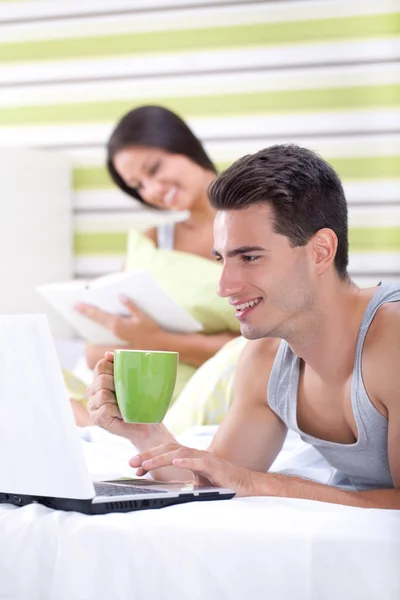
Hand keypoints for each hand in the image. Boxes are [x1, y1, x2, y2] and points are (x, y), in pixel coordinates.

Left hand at [76, 296, 163, 348]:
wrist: (157, 345)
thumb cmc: (152, 330)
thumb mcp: (143, 316)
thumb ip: (131, 306)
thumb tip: (120, 296)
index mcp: (117, 324)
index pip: (98, 315)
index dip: (86, 310)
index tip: (76, 305)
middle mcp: (114, 330)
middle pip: (97, 319)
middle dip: (86, 313)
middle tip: (75, 307)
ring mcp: (116, 334)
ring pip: (101, 324)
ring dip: (93, 318)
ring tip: (85, 311)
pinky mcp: (120, 336)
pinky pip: (107, 327)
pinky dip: (102, 321)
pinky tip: (100, 318)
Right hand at [86, 352, 155, 441]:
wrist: (147, 424)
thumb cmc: (140, 401)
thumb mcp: (133, 380)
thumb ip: (121, 365)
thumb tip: (108, 354)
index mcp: (99, 380)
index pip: (101, 366)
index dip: (113, 368)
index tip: (125, 376)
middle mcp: (92, 392)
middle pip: (101, 379)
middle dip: (117, 385)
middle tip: (127, 394)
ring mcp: (93, 406)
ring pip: (103, 394)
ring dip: (118, 400)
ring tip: (125, 406)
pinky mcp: (97, 419)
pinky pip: (105, 408)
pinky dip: (117, 411)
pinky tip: (122, 415)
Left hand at [129, 444, 256, 495]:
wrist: (246, 485)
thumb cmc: (223, 484)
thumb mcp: (198, 485)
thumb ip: (184, 484)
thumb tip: (166, 491)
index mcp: (190, 458)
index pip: (166, 453)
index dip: (150, 457)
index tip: (135, 466)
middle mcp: (195, 455)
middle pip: (168, 449)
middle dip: (148, 455)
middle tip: (131, 463)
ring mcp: (205, 459)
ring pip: (179, 453)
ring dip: (161, 458)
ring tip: (146, 464)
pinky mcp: (215, 466)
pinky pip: (199, 461)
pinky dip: (187, 461)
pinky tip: (176, 462)